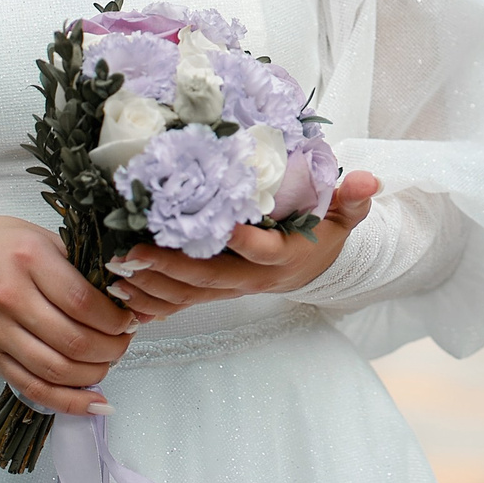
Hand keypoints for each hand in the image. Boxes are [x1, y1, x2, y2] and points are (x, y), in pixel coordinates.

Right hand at [0, 216, 137, 415]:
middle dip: (111, 349)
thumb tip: (125, 297)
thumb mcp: (43, 238)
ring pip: (56, 370)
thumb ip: (81, 265)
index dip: (114, 319)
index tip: (129, 320)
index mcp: (29, 260)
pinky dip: (67, 401)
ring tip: (108, 363)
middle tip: (123, 342)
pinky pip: (33, 388)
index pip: (83, 302)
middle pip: (73, 341)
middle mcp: (11, 298)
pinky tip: (93, 403)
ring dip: (94, 374)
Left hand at [107, 171, 380, 320]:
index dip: (245, 242)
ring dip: (150, 284)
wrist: (314, 267)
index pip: (263, 250)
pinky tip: (121, 296)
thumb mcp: (344, 214)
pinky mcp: (214, 293)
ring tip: (115, 270)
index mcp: (283, 255)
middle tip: (131, 252)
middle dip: (169, 266)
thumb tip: (369, 178)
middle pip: (208, 277)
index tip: (222, 226)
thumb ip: (352, 197)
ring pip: (187, 293)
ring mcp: (230, 288)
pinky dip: (151, 303)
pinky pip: (180, 304)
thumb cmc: (322, 232)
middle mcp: (252, 277)